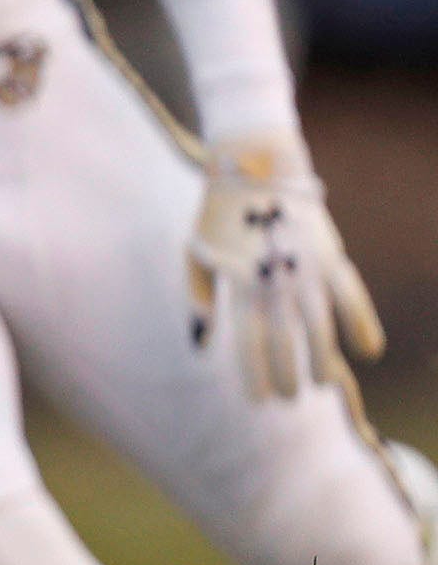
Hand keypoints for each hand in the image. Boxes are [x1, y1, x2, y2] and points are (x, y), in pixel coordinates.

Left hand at [190, 135, 385, 399]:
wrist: (253, 162)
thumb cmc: (217, 213)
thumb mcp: (196, 254)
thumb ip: (198, 300)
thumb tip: (201, 344)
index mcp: (238, 282)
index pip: (248, 342)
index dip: (256, 375)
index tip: (259, 402)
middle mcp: (274, 280)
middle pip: (287, 341)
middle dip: (290, 375)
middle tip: (293, 399)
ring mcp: (306, 268)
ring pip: (321, 327)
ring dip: (325, 360)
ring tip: (324, 384)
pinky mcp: (331, 253)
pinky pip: (352, 296)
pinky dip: (362, 324)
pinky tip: (368, 352)